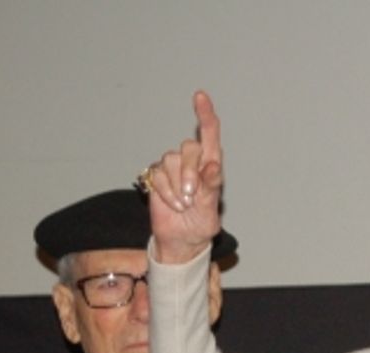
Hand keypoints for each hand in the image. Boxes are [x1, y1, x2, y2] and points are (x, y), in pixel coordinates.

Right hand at [145, 90, 225, 263]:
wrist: (182, 240)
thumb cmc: (201, 224)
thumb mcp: (211, 212)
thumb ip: (211, 189)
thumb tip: (212, 167)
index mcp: (211, 166)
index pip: (210, 134)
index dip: (205, 114)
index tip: (200, 96)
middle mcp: (192, 162)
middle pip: (188, 148)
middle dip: (189, 172)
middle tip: (192, 196)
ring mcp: (173, 168)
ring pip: (171, 160)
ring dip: (177, 186)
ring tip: (184, 204)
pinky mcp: (157, 175)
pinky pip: (158, 174)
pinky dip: (166, 192)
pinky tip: (174, 204)